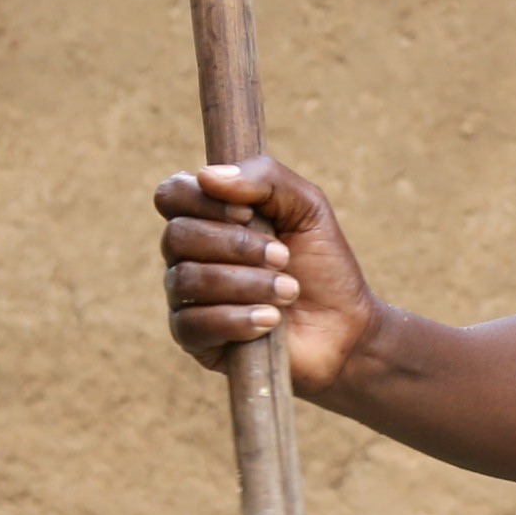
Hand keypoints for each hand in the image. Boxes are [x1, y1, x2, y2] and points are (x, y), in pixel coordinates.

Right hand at [154, 156, 380, 397]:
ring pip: (186, 280)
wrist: (344, 326)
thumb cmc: (321, 263)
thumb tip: (205, 175)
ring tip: (287, 291)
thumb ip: (265, 177)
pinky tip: (270, 320)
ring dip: (245, 283)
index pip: (172, 194)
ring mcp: (186, 297)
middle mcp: (188, 254)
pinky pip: (192, 325)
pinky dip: (236, 319)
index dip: (203, 201)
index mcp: (207, 215)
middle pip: (177, 236)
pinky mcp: (193, 339)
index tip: (249, 214)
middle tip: (283, 257)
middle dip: (236, 246)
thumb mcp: (307, 206)